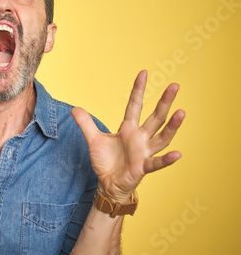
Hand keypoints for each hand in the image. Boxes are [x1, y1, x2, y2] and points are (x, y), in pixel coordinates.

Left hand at [71, 70, 184, 202]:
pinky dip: (166, 159)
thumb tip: (74, 108)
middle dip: (164, 102)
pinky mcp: (143, 167)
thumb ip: (85, 123)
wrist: (108, 184)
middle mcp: (140, 138)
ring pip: (161, 137)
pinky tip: (177, 154)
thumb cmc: (106, 162)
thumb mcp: (93, 139)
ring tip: (181, 112)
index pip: (135, 105)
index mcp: (128, 129)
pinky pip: (156, 163)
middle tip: (175, 85)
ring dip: (172, 126)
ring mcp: (143, 152)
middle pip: (155, 117)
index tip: (143, 73)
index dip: (138, 90)